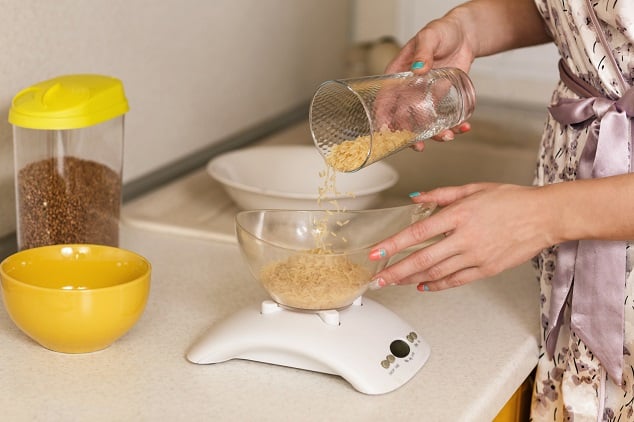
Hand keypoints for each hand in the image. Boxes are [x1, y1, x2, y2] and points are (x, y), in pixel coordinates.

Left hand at [369, 183, 550, 290]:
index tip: (376, 253)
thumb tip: (416, 198)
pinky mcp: (487, 269)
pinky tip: (423, 286)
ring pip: (436, 273)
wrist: (545, 216)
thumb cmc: (512, 200)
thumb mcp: (474, 188)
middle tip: (377, 279)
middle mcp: (465, 238)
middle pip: (422, 259)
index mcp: (460, 215)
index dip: (393, 245)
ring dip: (411, 279)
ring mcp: (476, 257)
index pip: (417, 233)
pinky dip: (437, 285)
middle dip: (395, 271)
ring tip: (394, 282)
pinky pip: (456, 281)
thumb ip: (441, 195)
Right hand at [385, 13, 475, 150]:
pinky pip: (443, 117)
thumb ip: (423, 52)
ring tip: (448, 136)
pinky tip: (463, 127)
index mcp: (398, 76)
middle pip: (402, 118)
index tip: (386, 132)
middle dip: (410, 135)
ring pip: (423, 122)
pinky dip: (453, 125)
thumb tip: (418, 69)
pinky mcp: (441, 100)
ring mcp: (424, 97)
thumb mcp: (429, 37)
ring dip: (433, 134)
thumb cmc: (441, 31)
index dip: (382, 118)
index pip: (384, 100)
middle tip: (419, 146)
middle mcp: (408, 91)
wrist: (464, 35)